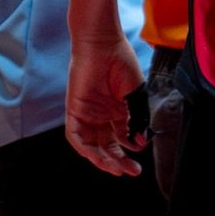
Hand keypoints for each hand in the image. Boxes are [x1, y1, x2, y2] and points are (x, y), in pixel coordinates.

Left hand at [65, 29, 146, 176]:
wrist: (103, 43)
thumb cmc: (121, 62)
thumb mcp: (134, 94)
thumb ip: (136, 118)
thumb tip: (140, 142)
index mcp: (117, 111)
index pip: (121, 139)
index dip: (129, 151)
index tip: (139, 160)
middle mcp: (101, 116)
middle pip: (107, 146)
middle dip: (118, 161)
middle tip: (131, 171)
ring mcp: (87, 115)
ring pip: (92, 146)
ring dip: (103, 160)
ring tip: (117, 169)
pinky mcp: (74, 111)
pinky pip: (76, 137)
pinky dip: (85, 148)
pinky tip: (97, 157)